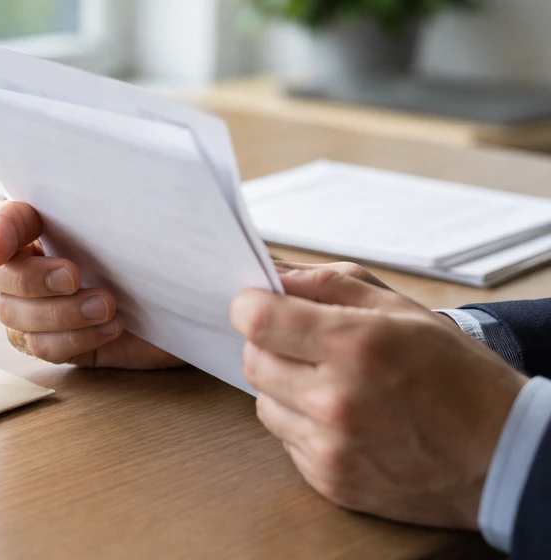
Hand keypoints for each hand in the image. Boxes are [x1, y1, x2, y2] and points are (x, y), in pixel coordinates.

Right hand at [0, 201, 183, 368]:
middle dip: (28, 278)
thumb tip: (93, 188)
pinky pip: (41, 347)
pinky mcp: (55, 339)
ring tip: (108, 306)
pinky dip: (74, 338)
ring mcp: (35, 305)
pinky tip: (111, 327)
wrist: (194, 296)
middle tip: (73, 277)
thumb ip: (115, 200)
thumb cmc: (165, 246)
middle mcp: (29, 260)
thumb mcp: (143, 215)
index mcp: (41, 219)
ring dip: (60, 313)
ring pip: (13, 316)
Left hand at [230, 264, 527, 529]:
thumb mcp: (400, 308)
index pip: (255, 319)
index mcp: (355, 345)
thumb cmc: (455, 372)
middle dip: (269, 345)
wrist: (503, 454)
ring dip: (284, 387)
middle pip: (251, 359)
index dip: (252, 305)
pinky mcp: (329, 480)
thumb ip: (326, 283)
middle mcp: (336, 399)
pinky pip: (284, 438)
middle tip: (306, 344)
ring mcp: (331, 446)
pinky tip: (343, 418)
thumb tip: (269, 273)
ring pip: (263, 400)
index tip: (261, 304)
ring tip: (332, 383)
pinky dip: (302, 424)